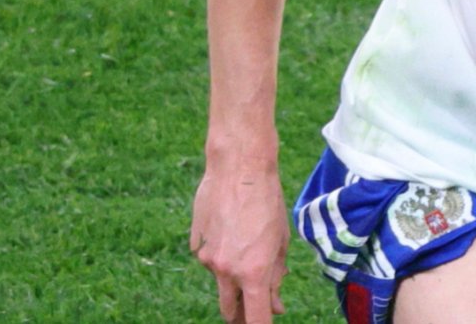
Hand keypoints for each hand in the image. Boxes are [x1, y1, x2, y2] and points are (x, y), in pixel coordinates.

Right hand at [191, 167, 290, 322]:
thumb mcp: (280, 240)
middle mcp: (225, 270)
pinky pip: (209, 258)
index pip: (256, 317)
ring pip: (220, 281)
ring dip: (233, 279)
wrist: (239, 166)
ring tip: (250, 248)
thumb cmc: (267, 200)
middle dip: (242, 314)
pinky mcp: (195, 243)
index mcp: (253, 272)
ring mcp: (206, 257)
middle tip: (256, 304)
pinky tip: (233, 229)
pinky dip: (222, 254)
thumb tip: (275, 305)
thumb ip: (276, 276)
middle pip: (230, 310)